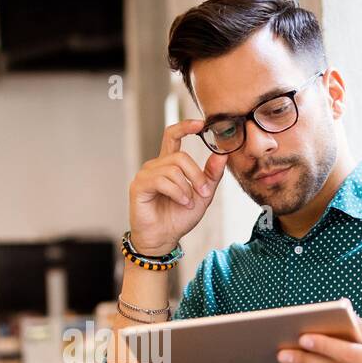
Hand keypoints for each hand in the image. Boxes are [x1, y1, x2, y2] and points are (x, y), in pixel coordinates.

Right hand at [128, 119, 228, 255]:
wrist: (163, 239)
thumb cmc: (178, 218)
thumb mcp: (202, 195)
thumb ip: (211, 175)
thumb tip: (222, 155)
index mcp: (168, 164)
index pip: (172, 136)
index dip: (185, 126)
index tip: (200, 123)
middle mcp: (155, 165)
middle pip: (180, 155)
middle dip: (196, 174)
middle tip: (204, 191)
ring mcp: (146, 174)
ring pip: (173, 168)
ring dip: (187, 187)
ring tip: (189, 202)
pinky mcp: (139, 186)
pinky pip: (162, 180)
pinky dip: (177, 192)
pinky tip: (182, 202)